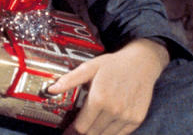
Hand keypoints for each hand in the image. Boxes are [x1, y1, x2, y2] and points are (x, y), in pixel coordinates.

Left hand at [48, 38, 168, 134]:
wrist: (141, 64)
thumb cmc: (112, 65)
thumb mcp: (88, 68)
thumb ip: (69, 80)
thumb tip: (51, 89)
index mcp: (99, 99)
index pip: (82, 126)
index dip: (72, 130)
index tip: (67, 131)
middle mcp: (114, 111)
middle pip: (93, 134)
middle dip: (82, 133)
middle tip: (75, 130)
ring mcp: (126, 117)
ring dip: (96, 133)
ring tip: (89, 127)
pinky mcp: (136, 119)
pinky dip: (110, 133)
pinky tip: (103, 127)